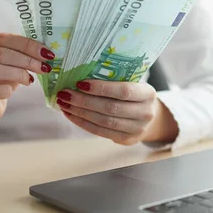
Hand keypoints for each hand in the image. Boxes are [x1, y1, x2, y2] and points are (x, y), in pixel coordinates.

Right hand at [0, 33, 54, 136]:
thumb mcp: (7, 63)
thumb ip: (19, 54)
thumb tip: (44, 52)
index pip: (2, 38)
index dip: (26, 44)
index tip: (46, 53)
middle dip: (26, 60)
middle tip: (44, 67)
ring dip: (18, 74)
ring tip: (29, 80)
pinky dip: (6, 90)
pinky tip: (11, 91)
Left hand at [56, 80, 178, 145]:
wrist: (149, 118)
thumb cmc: (134, 95)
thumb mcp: (132, 83)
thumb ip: (115, 79)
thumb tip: (80, 72)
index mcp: (147, 93)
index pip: (124, 91)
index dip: (101, 88)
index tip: (80, 83)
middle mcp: (145, 112)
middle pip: (110, 108)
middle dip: (84, 101)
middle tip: (64, 93)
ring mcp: (136, 129)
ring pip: (103, 121)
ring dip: (80, 112)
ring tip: (64, 103)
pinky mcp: (125, 139)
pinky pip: (100, 131)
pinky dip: (82, 122)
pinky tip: (70, 114)